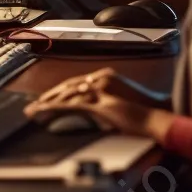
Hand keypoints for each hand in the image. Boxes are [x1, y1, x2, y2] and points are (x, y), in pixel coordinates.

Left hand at [24, 71, 172, 138]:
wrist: (158, 115)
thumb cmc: (146, 112)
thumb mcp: (123, 104)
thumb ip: (109, 103)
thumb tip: (98, 110)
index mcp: (107, 77)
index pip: (78, 83)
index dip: (61, 91)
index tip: (48, 99)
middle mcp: (101, 78)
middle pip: (69, 86)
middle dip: (50, 96)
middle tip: (34, 105)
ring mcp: (100, 89)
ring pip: (67, 93)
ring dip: (48, 102)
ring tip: (33, 111)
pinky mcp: (99, 102)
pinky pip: (71, 104)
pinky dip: (54, 108)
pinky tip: (44, 113)